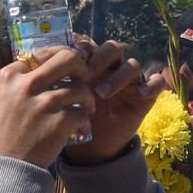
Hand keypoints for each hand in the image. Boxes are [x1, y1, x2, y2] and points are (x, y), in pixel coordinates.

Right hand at [0, 47, 95, 166]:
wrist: (0, 172)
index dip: (57, 59)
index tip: (65, 70)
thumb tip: (34, 74)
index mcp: (7, 77)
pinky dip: (85, 122)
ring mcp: (44, 103)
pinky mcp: (59, 122)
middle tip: (84, 78)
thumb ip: (13, 87)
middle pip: (67, 58)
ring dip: (87, 99)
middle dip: (81, 66)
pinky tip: (80, 130)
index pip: (41, 54)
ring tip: (86, 109)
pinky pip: (83, 114)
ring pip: (81, 88)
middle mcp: (26, 85)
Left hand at [62, 41, 162, 165]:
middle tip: (87, 75)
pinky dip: (153, 84)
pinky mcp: (145, 96)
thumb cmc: (74, 120)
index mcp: (91, 65)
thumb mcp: (63, 101)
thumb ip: (56, 83)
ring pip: (133, 64)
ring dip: (119, 76)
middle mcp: (112, 69)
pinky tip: (142, 94)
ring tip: (102, 93)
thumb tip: (35, 65)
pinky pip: (157, 82)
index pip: (92, 45)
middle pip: (113, 48)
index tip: (71, 59)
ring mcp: (130, 82)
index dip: (83, 48)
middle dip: (101, 58)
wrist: (92, 147)